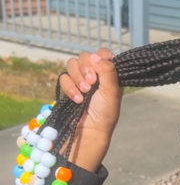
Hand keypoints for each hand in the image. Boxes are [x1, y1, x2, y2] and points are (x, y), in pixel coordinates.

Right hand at [58, 48, 121, 170]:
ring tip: (84, 93)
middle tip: (91, 84)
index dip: (99, 58)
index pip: (102, 53)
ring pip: (72, 64)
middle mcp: (94, 73)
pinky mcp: (68, 87)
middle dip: (86, 69)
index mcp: (108, 72)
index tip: (100, 69)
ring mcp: (80, 80)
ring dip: (77, 78)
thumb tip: (96, 56)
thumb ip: (107, 72)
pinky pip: (63, 77)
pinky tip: (77, 100)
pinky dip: (69, 88)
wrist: (90, 131)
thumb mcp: (112, 92)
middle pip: (85, 56)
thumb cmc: (105, 113)